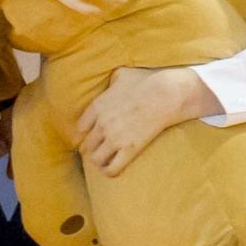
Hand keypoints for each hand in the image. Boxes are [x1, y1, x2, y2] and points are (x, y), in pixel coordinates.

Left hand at [77, 66, 215, 177]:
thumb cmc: (146, 81)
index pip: (80, 128)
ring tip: (106, 160)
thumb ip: (111, 81)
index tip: (91, 136)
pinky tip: (111, 170)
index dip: (85, 134)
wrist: (165, 94)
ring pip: (95, 159)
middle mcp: (101, 124)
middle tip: (100, 149)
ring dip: (99, 161)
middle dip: (92, 148)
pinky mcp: (129, 149)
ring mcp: (114, 138)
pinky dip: (109, 172)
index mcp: (97, 107)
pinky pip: (111, 168)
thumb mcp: (122, 74)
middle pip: (86, 145)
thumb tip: (111, 81)